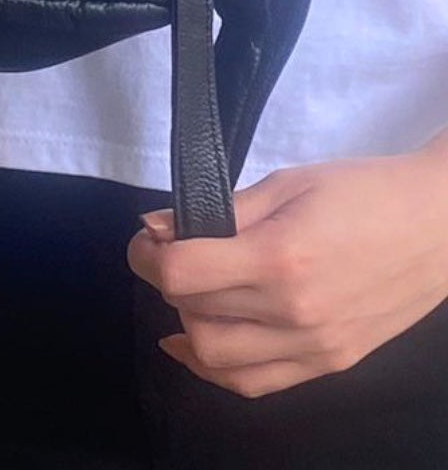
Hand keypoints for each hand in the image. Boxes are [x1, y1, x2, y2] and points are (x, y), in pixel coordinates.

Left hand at [126, 149, 447, 398]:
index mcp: (281, 257)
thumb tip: (156, 227)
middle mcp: (295, 312)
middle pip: (193, 317)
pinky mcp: (331, 363)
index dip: (147, 256)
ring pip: (217, 360)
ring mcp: (315, 346)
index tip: (148, 238)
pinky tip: (199, 342)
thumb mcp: (286, 183)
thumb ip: (219, 210)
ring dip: (189, 327)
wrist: (438, 225)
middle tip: (168, 257)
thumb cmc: (362, 192)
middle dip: (165, 285)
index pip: (179, 275)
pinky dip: (218, 368)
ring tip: (191, 295)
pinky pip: (256, 384)